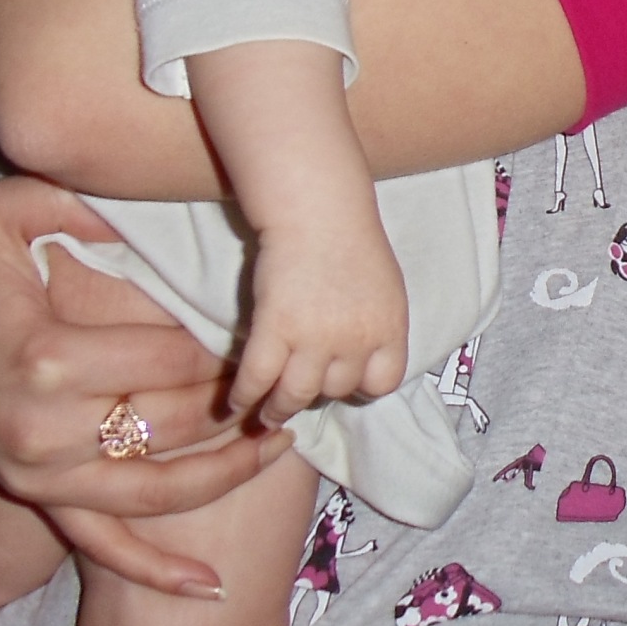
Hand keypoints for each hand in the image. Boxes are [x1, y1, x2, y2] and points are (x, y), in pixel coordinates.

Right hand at [0, 169, 291, 590]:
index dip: (223, 348)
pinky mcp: (34, 496)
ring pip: (156, 491)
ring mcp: (40, 473)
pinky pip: (102, 542)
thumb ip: (74, 203)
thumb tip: (143, 215)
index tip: (260, 331)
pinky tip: (208, 586)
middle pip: (172, 424)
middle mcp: (47, 429)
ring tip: (280, 444)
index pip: (169, 361)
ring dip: (226, 475)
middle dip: (236, 403)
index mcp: (49, 359)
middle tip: (280, 378)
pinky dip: (155, 569)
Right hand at [228, 217, 409, 426]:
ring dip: (278, 409)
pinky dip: (245, 395)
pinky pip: (259, 378)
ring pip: (296, 395)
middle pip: (336, 390)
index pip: (382, 383)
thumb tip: (362, 357)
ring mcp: (314, 339)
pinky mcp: (275, 329)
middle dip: (318, 392)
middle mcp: (355, 342)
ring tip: (266, 415)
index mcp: (389, 329)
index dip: (361, 387)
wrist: (316, 210)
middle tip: (298, 391)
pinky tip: (237, 403)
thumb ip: (376, 325)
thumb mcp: (385, 288)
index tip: (344, 385)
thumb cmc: (352, 239)